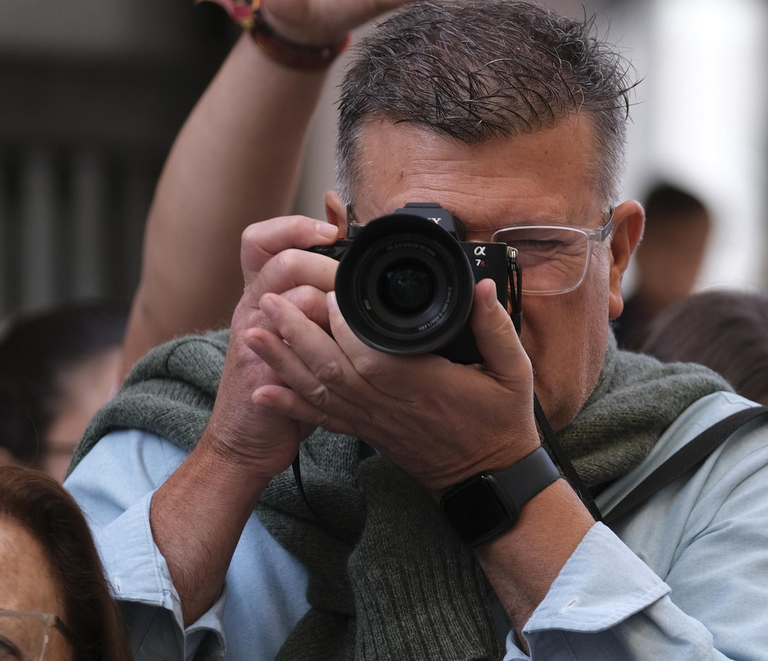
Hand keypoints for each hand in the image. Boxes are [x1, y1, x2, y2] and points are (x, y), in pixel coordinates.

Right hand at [196, 216, 341, 481]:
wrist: (243, 440)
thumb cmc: (278, 383)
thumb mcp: (293, 329)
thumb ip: (313, 290)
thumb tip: (341, 243)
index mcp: (258, 295)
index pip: (260, 240)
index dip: (292, 226)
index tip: (330, 231)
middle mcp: (252, 310)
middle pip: (281, 260)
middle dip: (325, 264)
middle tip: (351, 280)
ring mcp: (254, 339)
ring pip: (290, 296)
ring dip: (329, 298)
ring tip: (350, 312)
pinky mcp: (263, 370)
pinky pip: (294, 342)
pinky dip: (323, 336)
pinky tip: (345, 341)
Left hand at [248, 278, 539, 492]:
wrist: (487, 479)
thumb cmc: (501, 424)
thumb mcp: (515, 373)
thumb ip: (496, 328)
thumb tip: (482, 288)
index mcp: (422, 384)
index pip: (371, 354)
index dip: (343, 325)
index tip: (326, 291)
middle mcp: (389, 403)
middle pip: (331, 367)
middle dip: (295, 333)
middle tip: (270, 298)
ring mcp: (373, 421)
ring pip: (319, 390)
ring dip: (282, 361)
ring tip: (252, 332)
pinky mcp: (366, 432)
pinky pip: (321, 417)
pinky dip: (289, 403)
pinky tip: (262, 388)